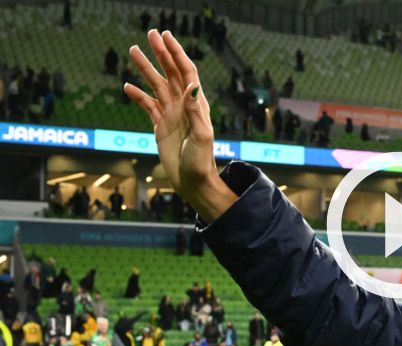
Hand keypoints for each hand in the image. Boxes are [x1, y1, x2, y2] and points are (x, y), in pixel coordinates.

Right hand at [124, 30, 236, 221]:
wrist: (193, 182)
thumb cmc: (201, 162)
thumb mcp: (201, 136)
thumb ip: (195, 111)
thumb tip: (191, 84)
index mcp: (196, 104)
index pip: (186, 72)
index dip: (177, 53)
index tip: (166, 36)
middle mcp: (183, 106)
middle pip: (171, 72)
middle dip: (161, 53)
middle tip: (150, 33)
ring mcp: (171, 114)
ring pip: (156, 85)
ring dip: (145, 68)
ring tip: (133, 50)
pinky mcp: (161, 126)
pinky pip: (147, 106)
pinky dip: (137, 95)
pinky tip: (127, 86)